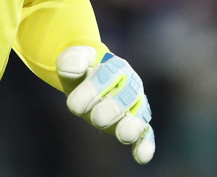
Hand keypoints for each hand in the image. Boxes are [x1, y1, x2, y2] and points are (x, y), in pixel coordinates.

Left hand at [57, 46, 154, 163]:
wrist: (89, 79)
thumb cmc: (81, 71)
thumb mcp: (73, 62)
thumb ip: (70, 60)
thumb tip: (71, 66)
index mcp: (115, 65)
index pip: (109, 74)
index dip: (92, 90)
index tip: (73, 106)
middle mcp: (130, 84)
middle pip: (127, 96)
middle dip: (112, 109)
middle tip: (95, 119)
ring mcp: (135, 105)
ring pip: (140, 115)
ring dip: (132, 125)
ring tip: (123, 135)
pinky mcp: (135, 124)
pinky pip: (146, 134)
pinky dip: (145, 145)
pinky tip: (141, 157)